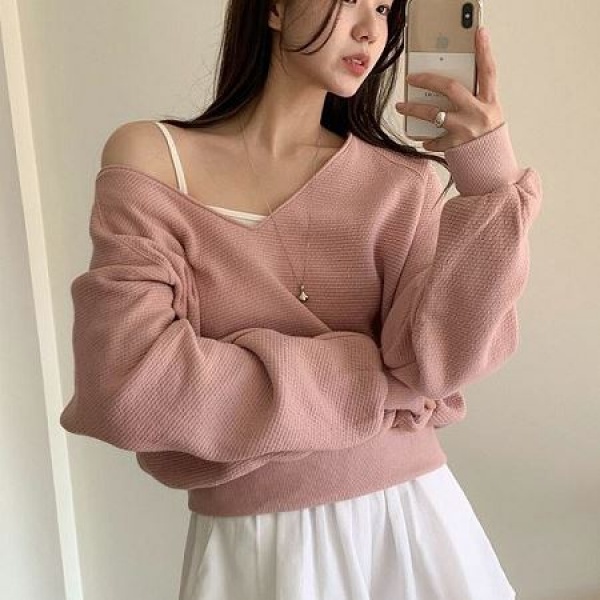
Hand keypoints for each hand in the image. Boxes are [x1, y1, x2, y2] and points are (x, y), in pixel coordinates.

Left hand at [395, 26, 504, 152]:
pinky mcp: (455, 146)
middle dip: (429, 80)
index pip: (489, 71)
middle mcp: (479, 114)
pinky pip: (435, 140)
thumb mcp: (488, 115)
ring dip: (414, 109)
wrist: (493, 169)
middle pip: (451, 88)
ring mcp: (466, 130)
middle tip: (412, 78)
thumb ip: (473, 101)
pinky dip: (427, 139)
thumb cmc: (487, 140)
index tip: (479, 33)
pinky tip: (423, 139)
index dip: (485, 51)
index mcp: (490, 102)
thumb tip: (448, 89)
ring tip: (400, 106)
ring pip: (435, 113)